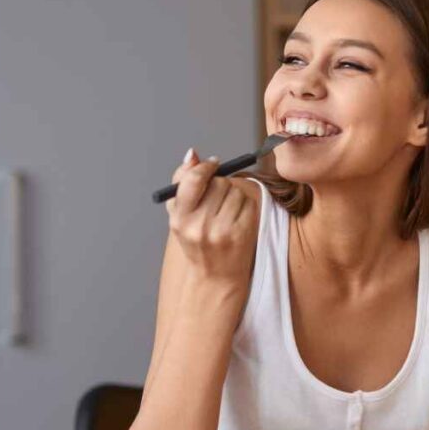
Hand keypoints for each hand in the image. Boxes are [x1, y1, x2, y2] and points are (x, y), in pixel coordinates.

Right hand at [165, 148, 256, 285]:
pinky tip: (237, 218)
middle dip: (220, 184)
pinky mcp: (242, 234)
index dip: (206, 167)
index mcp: (180, 219)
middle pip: (218, 183)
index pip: (194, 180)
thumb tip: (192, 154)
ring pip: (235, 191)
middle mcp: (200, 226)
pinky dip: (245, 205)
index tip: (212, 164)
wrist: (215, 275)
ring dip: (233, 194)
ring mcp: (222, 231)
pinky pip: (248, 202)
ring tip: (226, 211)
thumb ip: (182, 181)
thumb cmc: (196, 241)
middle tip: (217, 197)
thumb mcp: (180, 214)